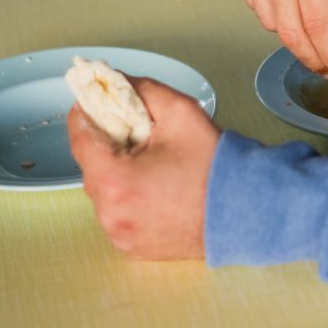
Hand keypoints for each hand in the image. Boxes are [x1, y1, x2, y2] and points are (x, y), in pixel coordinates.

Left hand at [67, 77, 220, 259]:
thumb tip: (116, 81)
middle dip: (109, 143)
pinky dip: (130, 197)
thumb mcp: (181, 112)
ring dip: (119, 172)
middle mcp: (110, 212)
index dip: (87, 112)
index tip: (97, 99)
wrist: (247, 210)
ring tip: (153, 163)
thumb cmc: (216, 166)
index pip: (80, 136)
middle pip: (92, 164)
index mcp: (114, 179)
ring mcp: (120, 234)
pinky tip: (157, 188)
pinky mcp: (132, 247)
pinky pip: (119, 213)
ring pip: (104, 190)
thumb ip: (142, 90)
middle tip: (138, 132)